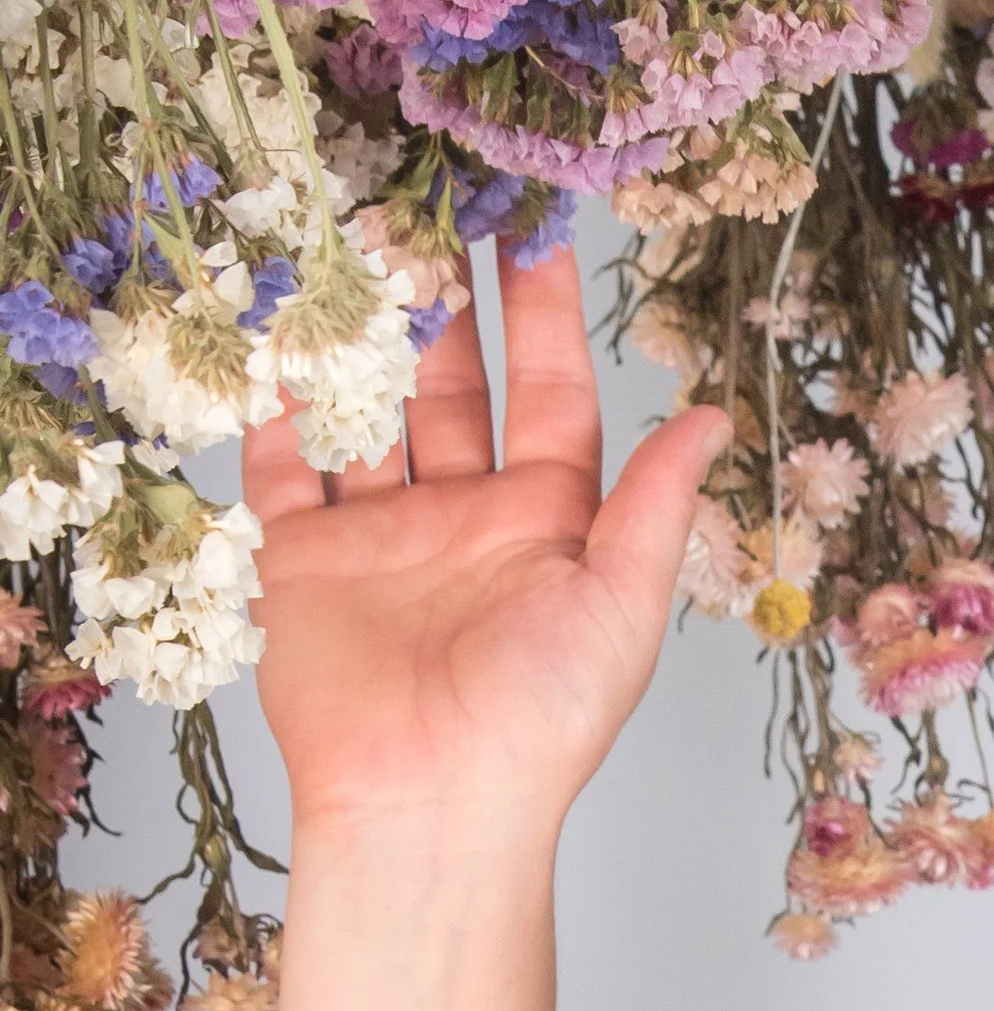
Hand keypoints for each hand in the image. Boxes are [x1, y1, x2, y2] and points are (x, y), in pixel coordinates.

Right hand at [244, 241, 727, 843]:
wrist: (429, 804)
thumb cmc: (540, 721)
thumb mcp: (621, 605)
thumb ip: (654, 505)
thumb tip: (714, 419)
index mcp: (548, 521)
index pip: (548, 390)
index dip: (540, 310)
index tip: (531, 225)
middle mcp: (464, 515)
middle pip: (452, 383)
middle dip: (440, 298)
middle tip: (422, 206)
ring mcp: (380, 533)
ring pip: (366, 406)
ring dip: (356, 329)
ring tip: (342, 237)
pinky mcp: (301, 560)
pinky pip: (282, 463)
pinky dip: (269, 398)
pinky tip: (261, 322)